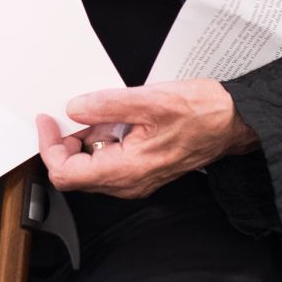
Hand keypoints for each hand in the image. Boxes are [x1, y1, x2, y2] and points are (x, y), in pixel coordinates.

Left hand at [35, 79, 257, 198]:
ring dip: (82, 141)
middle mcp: (129, 182)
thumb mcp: (149, 99)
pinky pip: (108, 161)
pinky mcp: (142, 169)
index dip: (49, 147)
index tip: (47, 121)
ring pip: (91, 168)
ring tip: (93, 113)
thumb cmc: (201, 113)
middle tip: (63, 115)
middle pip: (75, 174)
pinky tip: (110, 119)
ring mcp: (136, 178)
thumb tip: (74, 108)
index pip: (67, 174)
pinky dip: (99, 141)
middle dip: (63, 144)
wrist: (234, 122)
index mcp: (127, 169)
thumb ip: (107, 105)